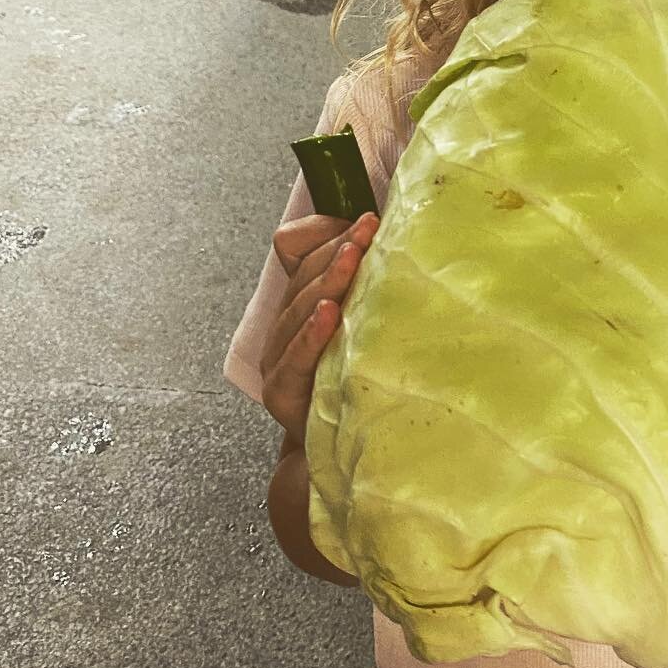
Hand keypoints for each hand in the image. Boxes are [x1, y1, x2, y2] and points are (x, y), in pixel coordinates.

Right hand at [260, 211, 378, 448]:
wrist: (353, 448)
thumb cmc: (365, 380)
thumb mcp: (371, 325)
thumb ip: (370, 285)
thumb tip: (388, 241)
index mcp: (304, 302)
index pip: (304, 254)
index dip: (332, 233)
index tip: (370, 219)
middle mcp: (287, 326)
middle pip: (305, 276)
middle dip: (337, 250)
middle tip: (368, 229)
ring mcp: (279, 358)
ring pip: (299, 308)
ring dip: (327, 279)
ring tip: (352, 256)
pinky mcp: (280, 392)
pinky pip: (294, 358)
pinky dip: (311, 334)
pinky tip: (330, 314)